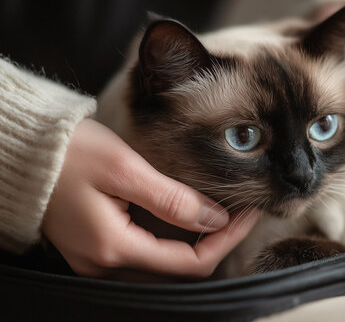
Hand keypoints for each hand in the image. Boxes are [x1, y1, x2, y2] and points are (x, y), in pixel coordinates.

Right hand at [43, 119, 258, 278]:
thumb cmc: (69, 153)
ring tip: (223, 213)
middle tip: (240, 211)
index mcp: (113, 247)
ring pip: (164, 263)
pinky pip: (146, 253)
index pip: (188, 263)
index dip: (225, 241)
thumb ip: (172, 200)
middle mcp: (104, 263)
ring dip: (197, 242)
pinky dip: (174, 239)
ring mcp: (98, 258)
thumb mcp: (125, 169)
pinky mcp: (96, 245)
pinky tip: (189, 217)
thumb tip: (215, 219)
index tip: (247, 213)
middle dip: (216, 241)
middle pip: (178, 268)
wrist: (23, 152)